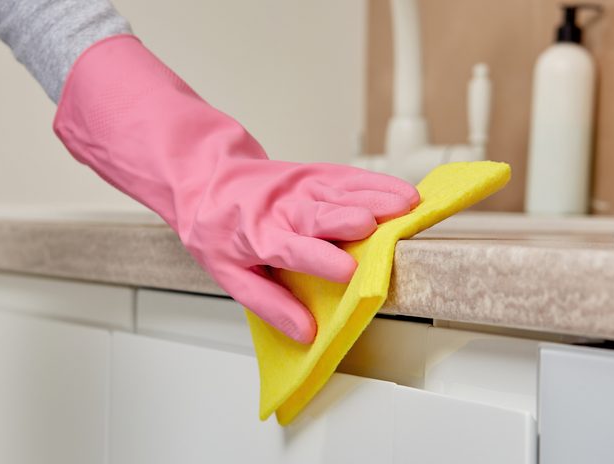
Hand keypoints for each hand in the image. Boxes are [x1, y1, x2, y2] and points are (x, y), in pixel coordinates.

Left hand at [54, 35, 419, 342]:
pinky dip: (376, 183)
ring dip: (375, 197)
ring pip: (340, 191)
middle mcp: (282, 209)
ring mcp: (300, 187)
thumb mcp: (228, 275)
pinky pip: (348, 177)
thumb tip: (306, 333)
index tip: (348, 272)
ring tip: (408, 206)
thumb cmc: (217, 230)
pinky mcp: (314, 173)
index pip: (290, 249)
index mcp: (257, 237)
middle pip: (319, 214)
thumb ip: (269, 304)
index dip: (319, 259)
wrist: (205, 178)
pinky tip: (402, 192)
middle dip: (349, 220)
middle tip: (380, 227)